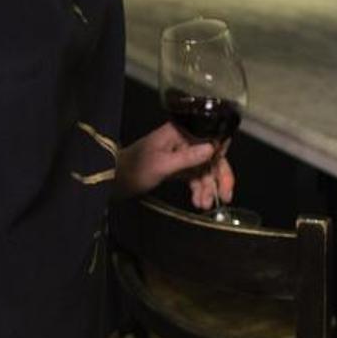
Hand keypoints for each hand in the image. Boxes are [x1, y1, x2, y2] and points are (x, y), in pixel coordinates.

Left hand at [116, 123, 236, 210]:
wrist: (111, 181)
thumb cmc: (134, 169)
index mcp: (180, 132)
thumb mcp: (161, 164)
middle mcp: (183, 140)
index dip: (221, 154)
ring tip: (203, 205)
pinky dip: (198, 189)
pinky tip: (198, 202)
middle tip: (224, 196)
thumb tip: (213, 148)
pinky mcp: (176, 168)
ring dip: (207, 187)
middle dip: (218, 176)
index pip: (210, 136)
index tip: (224, 175)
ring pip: (203, 169)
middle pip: (210, 155)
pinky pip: (194, 177)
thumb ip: (187, 157)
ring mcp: (180, 154)